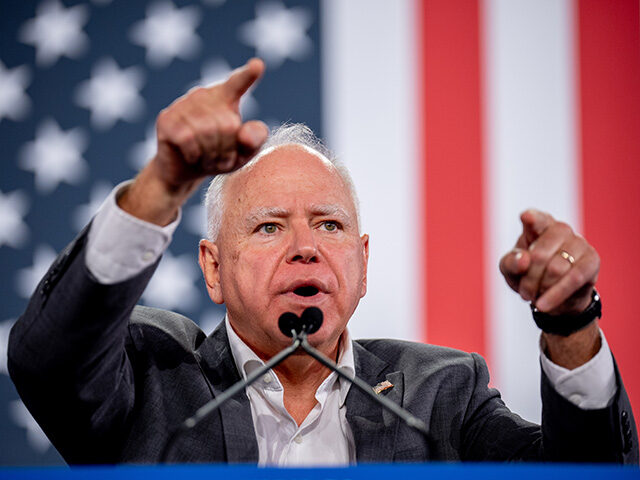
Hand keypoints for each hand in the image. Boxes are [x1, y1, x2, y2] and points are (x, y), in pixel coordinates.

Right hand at [119, 58, 268, 224]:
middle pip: (227, 125)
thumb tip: (243, 132)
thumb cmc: (218, 156)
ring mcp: (182, 105)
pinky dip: (195, 155)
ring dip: (211, 155)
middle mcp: (203, 95)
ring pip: (207, 132)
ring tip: (208, 158)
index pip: (238, 83)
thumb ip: (254, 140)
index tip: (258, 65)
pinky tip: (192, 157)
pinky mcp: (166, 119)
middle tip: (220, 158)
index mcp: (225, 97)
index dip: (248, 75)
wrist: (185, 172)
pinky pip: (188, 139)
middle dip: (227, 150)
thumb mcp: (244, 153)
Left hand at [499, 209, 599, 314]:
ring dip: (541, 288)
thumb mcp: (510, 270)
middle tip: (524, 293)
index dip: (531, 219)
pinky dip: (557, 294)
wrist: (552, 296)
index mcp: (538, 225)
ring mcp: (578, 242)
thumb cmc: (527, 274)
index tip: (526, 218)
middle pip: (540, 255)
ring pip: (556, 269)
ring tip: (534, 298)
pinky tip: (544, 305)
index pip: (536, 220)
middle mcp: (560, 229)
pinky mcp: (591, 260)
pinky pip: (574, 278)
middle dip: (529, 279)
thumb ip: (510, 262)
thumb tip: (523, 260)